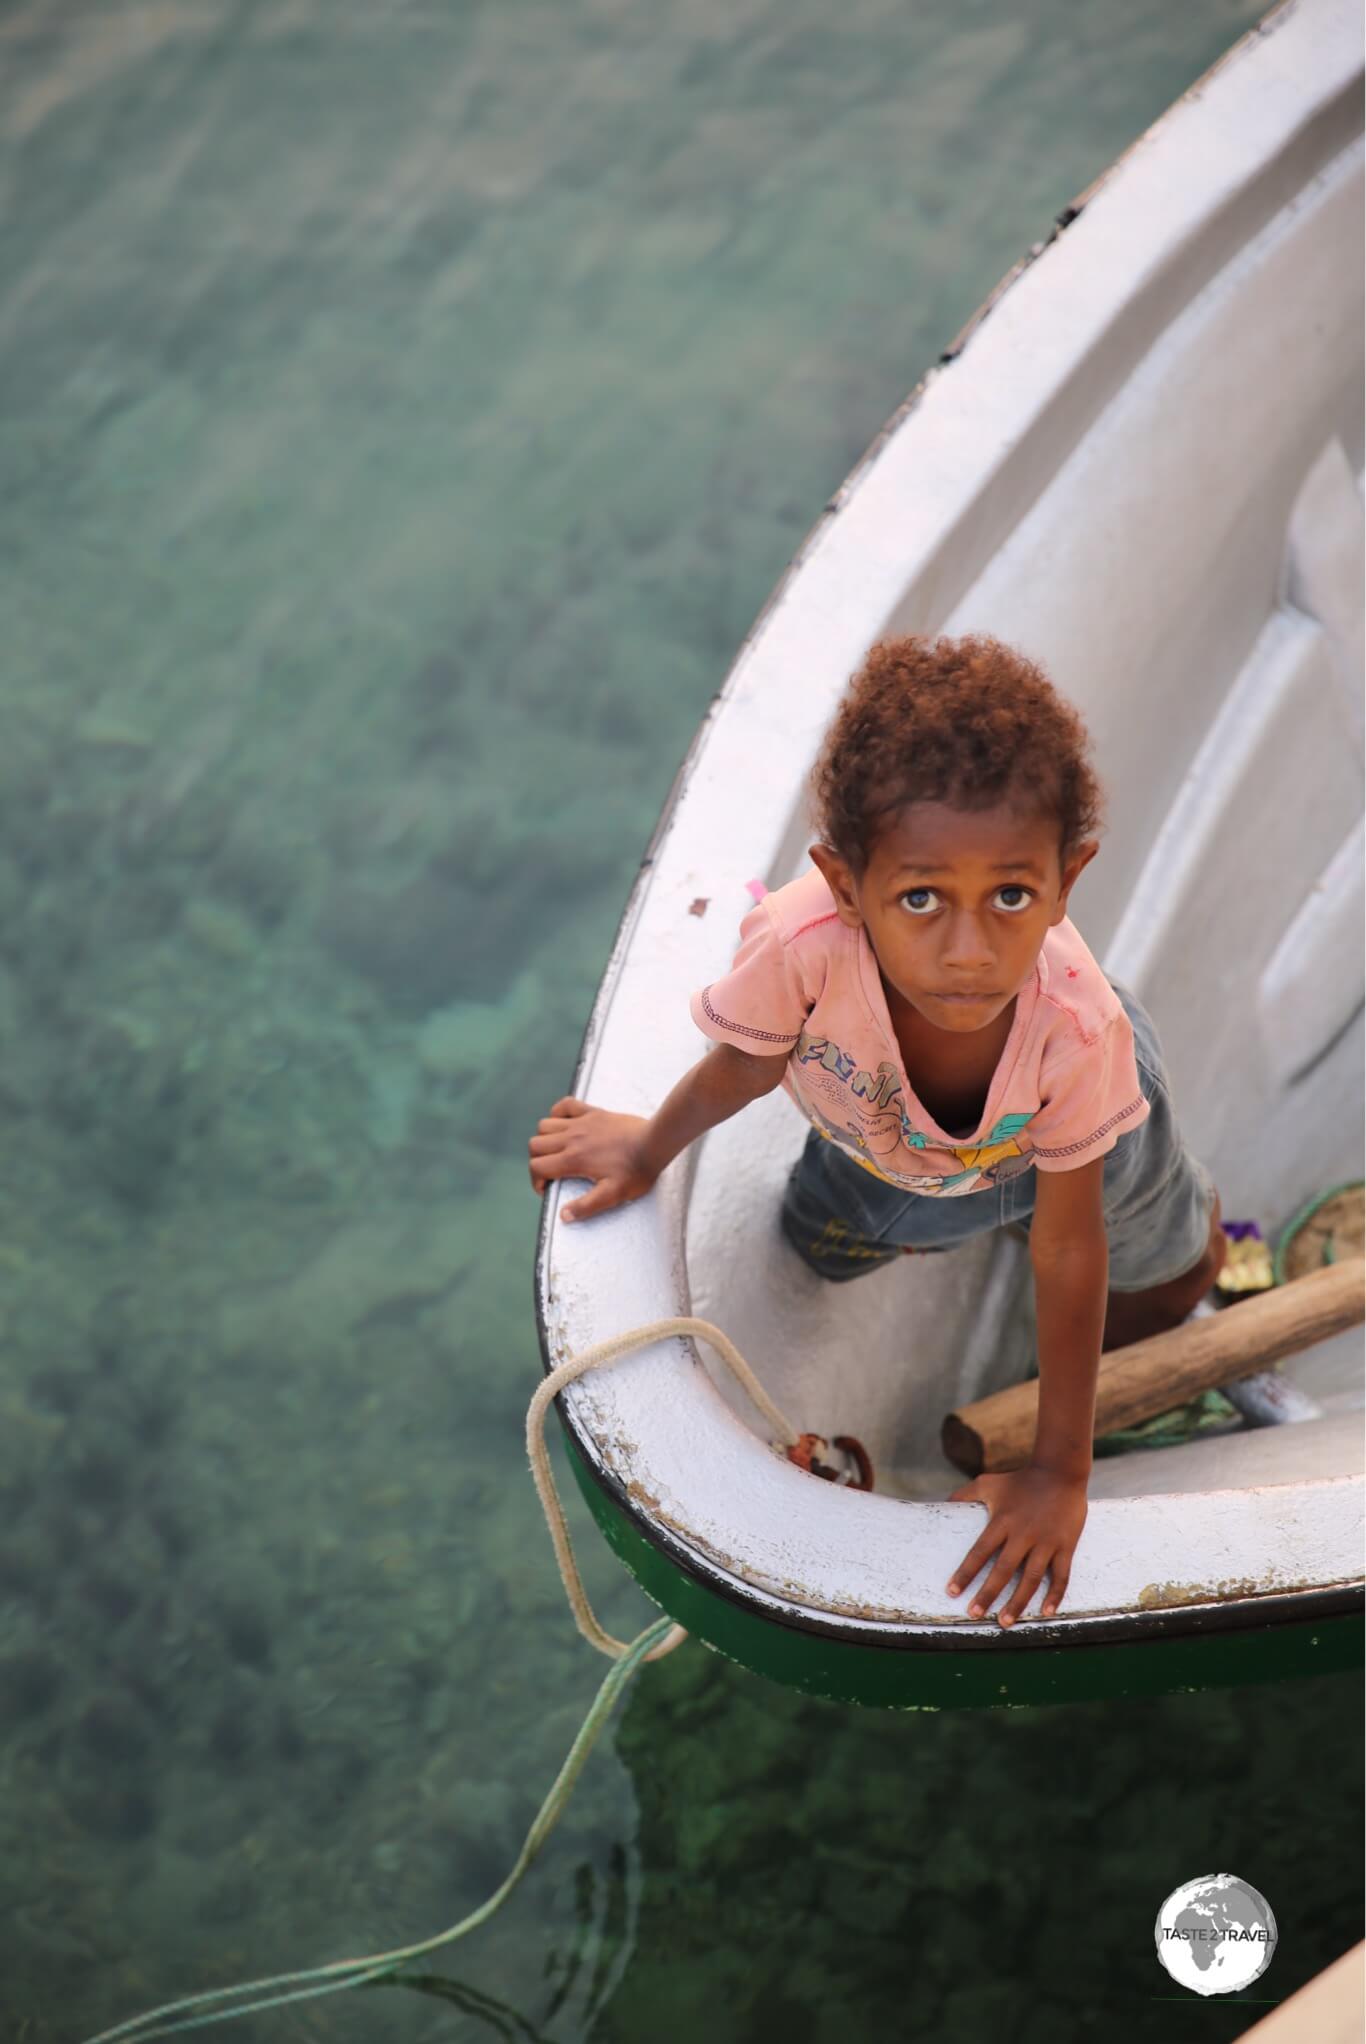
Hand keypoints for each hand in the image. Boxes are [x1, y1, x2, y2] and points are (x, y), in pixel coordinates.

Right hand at [528, 1097, 658, 1221]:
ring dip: (545, 1139)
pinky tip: (565, 1124)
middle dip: (537, 1160)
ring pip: (545, 1125)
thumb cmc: (636, 1170)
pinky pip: (565, 1105)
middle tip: (551, 1171)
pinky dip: (558, 1113)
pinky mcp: (592, 1112)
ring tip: (557, 1151)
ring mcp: (581, 1122)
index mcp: (574, 1159)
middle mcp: (572, 1138)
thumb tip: (564, 1215)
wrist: (655, 1142)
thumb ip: (587, 1206)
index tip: (548, 1188)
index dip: (536, 1180)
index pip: (537, 1166)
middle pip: (535, 1144)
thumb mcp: (613, 1195)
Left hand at [945, 1465, 1088, 1625]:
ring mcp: (1046, 1541)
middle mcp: (1023, 1534)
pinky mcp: (1065, 1545)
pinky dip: (1055, 1595)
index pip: (979, 1552)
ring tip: (1005, 1622)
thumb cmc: (1021, 1480)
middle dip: (987, 1594)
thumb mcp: (989, 1483)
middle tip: (974, 1614)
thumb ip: (965, 1494)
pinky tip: (1045, 1612)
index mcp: (1002, 1522)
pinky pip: (1061, 1575)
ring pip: (1031, 1578)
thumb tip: (943, 1503)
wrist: (1060, 1471)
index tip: (952, 1592)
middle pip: (1003, 1570)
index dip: (965, 1573)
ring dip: (1018, 1602)